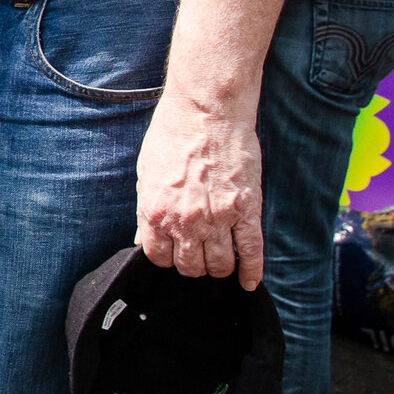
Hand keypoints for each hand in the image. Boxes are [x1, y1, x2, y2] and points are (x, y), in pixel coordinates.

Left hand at [134, 99, 264, 287]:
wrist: (206, 112)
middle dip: (194, 266)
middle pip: (190, 266)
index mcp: (155, 212)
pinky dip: (252, 271)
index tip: (174, 254)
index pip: (159, 257)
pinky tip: (250, 281)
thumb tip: (141, 239)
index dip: (167, 258)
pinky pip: (252, 251)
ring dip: (220, 268)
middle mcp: (185, 222)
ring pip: (220, 264)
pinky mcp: (246, 210)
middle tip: (200, 257)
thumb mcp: (145, 175)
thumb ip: (145, 211)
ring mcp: (218, 218)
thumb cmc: (172, 137)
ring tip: (221, 262)